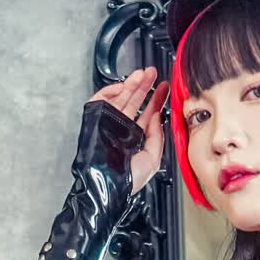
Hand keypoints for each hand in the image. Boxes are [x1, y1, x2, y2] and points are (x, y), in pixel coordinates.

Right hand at [88, 66, 169, 195]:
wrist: (107, 185)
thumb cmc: (128, 180)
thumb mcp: (153, 159)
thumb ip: (157, 136)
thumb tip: (158, 116)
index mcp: (136, 138)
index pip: (147, 114)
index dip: (156, 100)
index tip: (164, 88)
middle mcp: (122, 128)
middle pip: (135, 101)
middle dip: (144, 86)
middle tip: (153, 74)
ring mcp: (109, 122)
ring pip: (120, 97)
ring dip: (131, 84)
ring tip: (142, 74)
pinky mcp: (95, 118)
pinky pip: (101, 99)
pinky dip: (110, 90)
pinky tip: (123, 85)